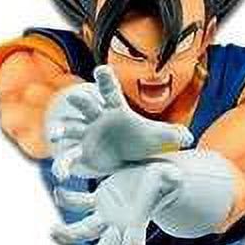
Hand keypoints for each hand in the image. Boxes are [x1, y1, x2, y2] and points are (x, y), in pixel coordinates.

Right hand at [47, 66, 192, 180]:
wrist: (130, 156)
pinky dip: (64, 164)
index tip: (101, 71)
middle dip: (80, 102)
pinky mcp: (83, 153)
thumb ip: (173, 135)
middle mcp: (98, 119)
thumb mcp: (159, 137)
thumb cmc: (142, 140)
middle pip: (87, 106)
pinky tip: (61, 173)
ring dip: (63, 130)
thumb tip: (189, 138)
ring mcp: (87, 135)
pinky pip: (71, 157)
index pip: (111, 92)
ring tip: (55, 135)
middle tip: (74, 98)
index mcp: (116, 110)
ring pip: (72, 129)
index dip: (106, 81)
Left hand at [51, 161, 183, 244]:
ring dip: (68, 234)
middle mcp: (119, 226)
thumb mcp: (170, 177)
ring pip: (84, 231)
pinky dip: (67, 200)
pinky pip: (78, 203)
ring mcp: (105, 215)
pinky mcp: (97, 201)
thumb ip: (171, 178)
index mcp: (137, 225)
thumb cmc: (165, 180)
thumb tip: (176, 176)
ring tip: (54, 231)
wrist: (151, 176)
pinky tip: (59, 192)